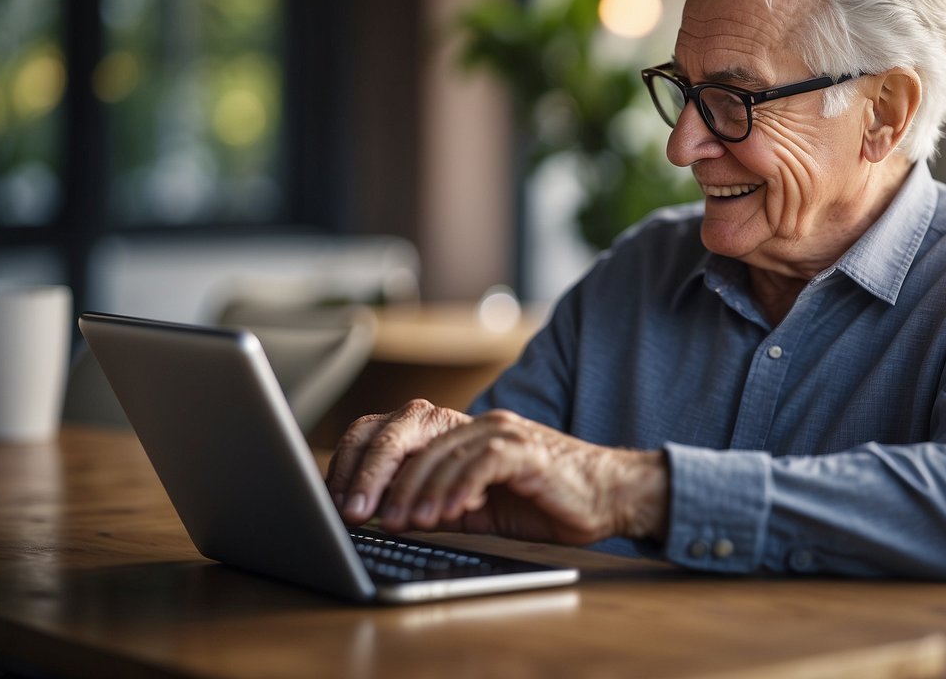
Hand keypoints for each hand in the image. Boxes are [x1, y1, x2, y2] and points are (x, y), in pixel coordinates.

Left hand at [327, 399, 667, 545]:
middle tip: (353, 512)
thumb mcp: (476, 505)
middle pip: (405, 428)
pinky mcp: (527, 450)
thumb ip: (435, 501)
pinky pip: (482, 462)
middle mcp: (474, 422)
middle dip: (372, 471)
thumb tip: (384, 514)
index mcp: (455, 431)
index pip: (390, 429)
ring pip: (439, 450)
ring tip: (397, 524)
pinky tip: (444, 516)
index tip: (336, 501)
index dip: (357, 460)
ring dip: (412, 490)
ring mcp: (501, 431)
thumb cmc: (543, 501)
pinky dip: (458, 487)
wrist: (609, 494)